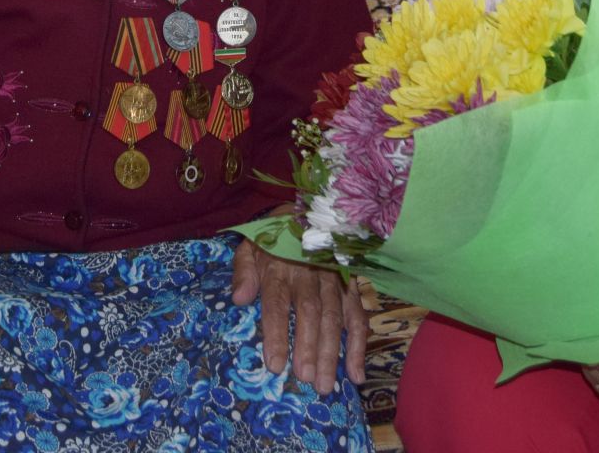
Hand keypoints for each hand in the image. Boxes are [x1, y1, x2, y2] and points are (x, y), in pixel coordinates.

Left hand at [230, 237, 367, 394]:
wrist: (307, 214)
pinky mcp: (351, 286)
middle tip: (306, 378)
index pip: (277, 303)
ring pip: (334, 317)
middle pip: (310, 313)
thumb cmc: (274, 240)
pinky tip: (355, 373)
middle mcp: (308, 275)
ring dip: (332, 352)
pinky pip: (358, 316)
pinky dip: (359, 345)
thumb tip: (238, 298)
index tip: (275, 364)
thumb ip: (244, 271)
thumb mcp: (250, 247)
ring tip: (325, 383)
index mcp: (280, 268)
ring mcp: (333, 280)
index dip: (277, 334)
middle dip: (308, 347)